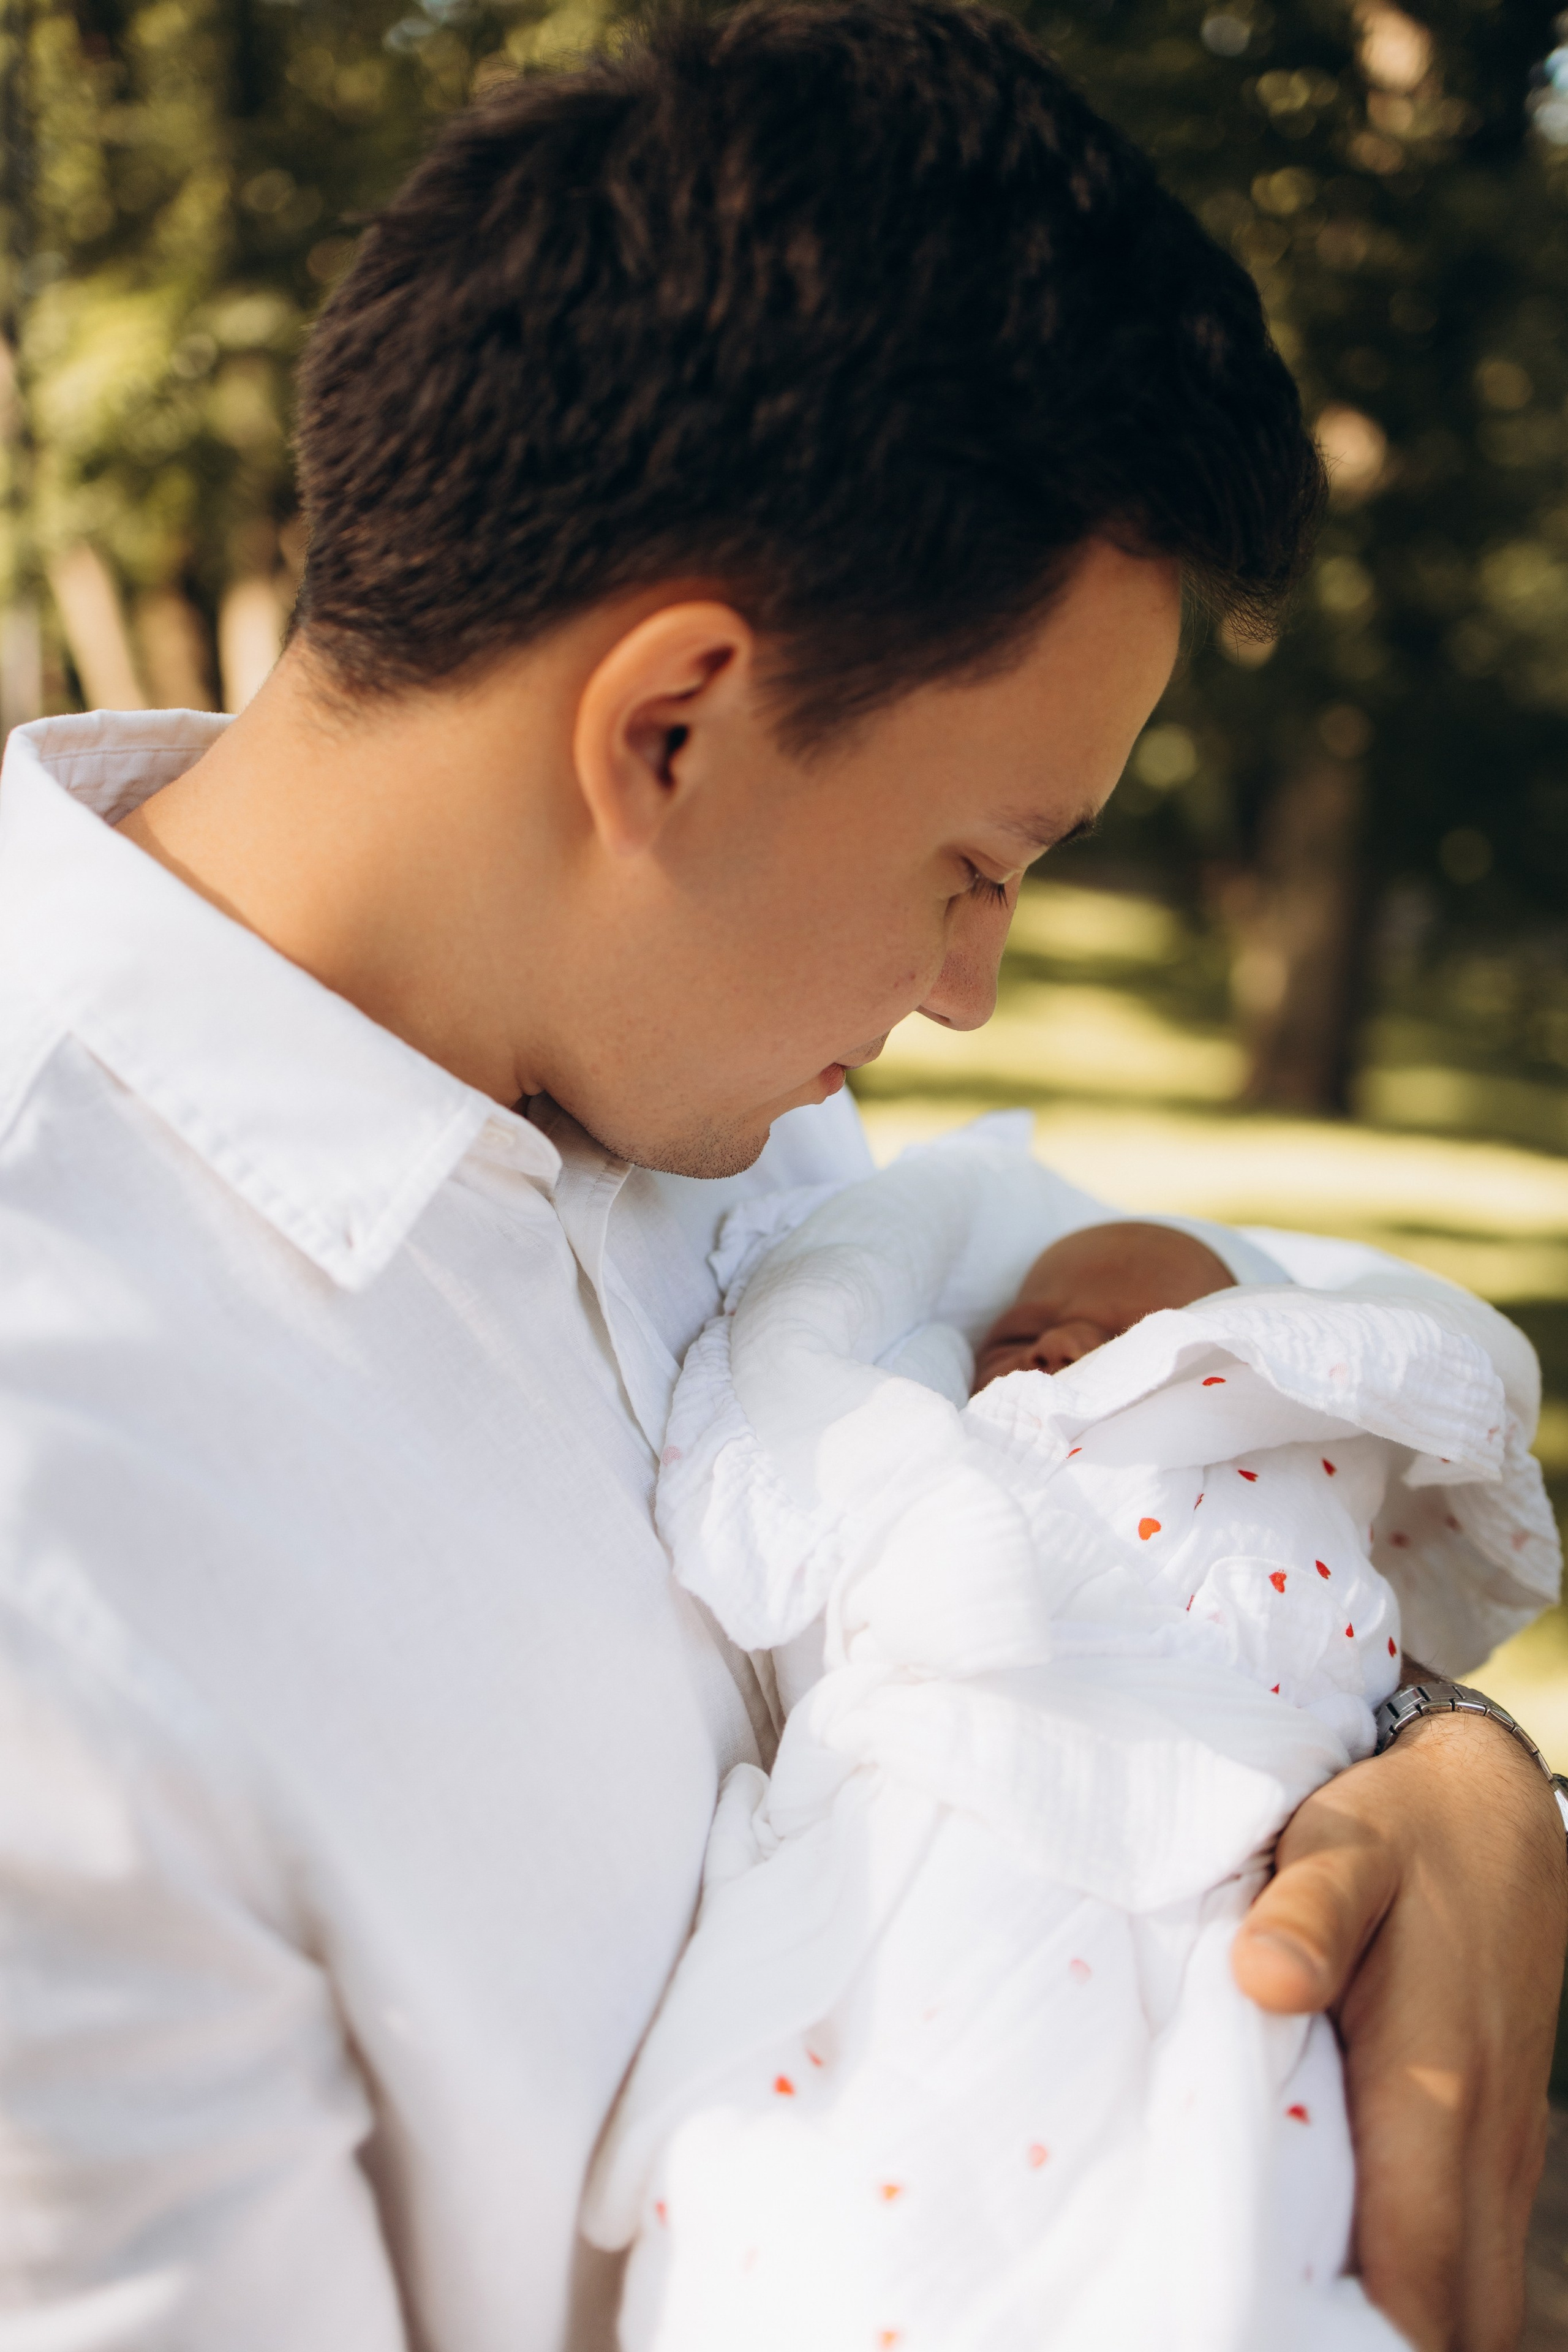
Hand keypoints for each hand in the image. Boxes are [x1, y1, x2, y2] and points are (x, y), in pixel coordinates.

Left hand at [1231, 1706, 1567, 2350]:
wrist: (1494, 1808)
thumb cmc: (1401, 1830)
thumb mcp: (1343, 1846)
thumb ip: (1307, 1914)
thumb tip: (1264, 1979)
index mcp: (1438, 2089)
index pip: (1415, 2275)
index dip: (1351, 2335)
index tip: (1259, 2333)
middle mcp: (1483, 2144)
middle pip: (1451, 2318)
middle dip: (1365, 2345)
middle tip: (1255, 2330)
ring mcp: (1500, 2153)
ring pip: (1471, 2299)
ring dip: (1396, 2326)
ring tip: (1284, 2319)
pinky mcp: (1496, 2145)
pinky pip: (1471, 2258)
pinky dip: (1421, 2296)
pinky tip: (1335, 2286)